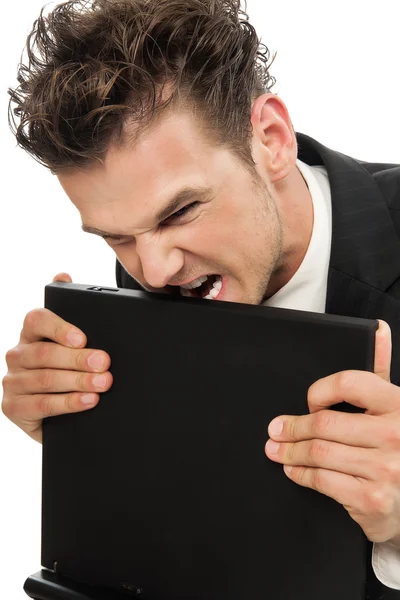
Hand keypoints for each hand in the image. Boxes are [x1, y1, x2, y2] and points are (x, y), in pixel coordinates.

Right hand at [1, 273, 112, 442]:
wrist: (58, 412)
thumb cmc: (69, 369)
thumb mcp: (74, 342)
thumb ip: (73, 312)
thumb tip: (63, 275)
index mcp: (31, 333)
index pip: (36, 320)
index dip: (59, 327)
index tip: (83, 338)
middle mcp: (17, 354)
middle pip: (45, 353)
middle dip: (78, 358)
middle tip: (104, 362)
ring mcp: (12, 381)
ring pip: (46, 379)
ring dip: (78, 382)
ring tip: (103, 383)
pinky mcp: (13, 407)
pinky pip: (42, 405)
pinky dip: (68, 403)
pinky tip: (88, 401)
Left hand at [265, 320, 399, 543]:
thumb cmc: (397, 446)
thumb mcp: (393, 406)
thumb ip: (380, 368)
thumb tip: (375, 329)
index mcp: (397, 404)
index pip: (349, 383)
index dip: (321, 390)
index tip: (308, 402)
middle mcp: (394, 435)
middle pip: (324, 423)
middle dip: (292, 427)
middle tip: (275, 430)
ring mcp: (385, 469)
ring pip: (319, 452)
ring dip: (289, 451)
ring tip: (276, 449)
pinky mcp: (372, 498)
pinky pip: (322, 481)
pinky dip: (300, 474)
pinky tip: (293, 470)